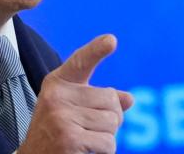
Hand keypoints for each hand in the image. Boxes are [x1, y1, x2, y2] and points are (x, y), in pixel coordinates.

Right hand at [18, 34, 133, 153]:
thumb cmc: (55, 135)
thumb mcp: (72, 110)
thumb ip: (98, 102)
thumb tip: (128, 99)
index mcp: (57, 84)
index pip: (80, 62)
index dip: (96, 50)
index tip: (111, 40)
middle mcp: (57, 96)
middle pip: (111, 100)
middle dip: (110, 119)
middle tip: (88, 130)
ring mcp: (62, 117)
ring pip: (112, 123)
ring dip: (106, 138)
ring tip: (84, 141)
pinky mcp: (70, 138)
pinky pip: (108, 143)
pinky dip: (103, 152)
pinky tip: (84, 152)